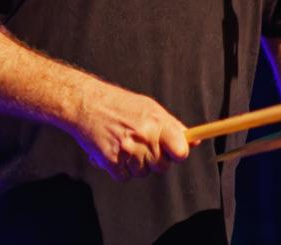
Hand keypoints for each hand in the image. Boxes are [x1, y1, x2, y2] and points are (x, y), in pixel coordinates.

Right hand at [71, 82, 190, 180]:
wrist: (86, 103)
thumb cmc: (119, 104)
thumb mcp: (150, 108)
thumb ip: (173, 126)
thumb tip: (195, 140)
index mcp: (156, 122)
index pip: (180, 151)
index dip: (178, 153)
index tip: (174, 152)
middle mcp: (144, 136)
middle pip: (162, 166)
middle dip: (155, 159)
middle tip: (143, 144)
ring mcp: (127, 150)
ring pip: (142, 173)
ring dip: (136, 164)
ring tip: (126, 144)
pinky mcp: (110, 161)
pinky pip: (124, 177)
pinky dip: (120, 169)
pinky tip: (114, 152)